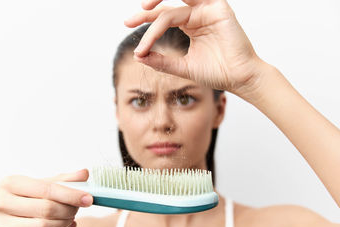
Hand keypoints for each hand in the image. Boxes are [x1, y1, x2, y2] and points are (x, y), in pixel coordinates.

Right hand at [0, 169, 92, 226]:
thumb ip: (61, 180)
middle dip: (68, 209)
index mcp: (11, 182)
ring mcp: (1, 222)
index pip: (47, 188)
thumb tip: (84, 173)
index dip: (70, 194)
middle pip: (47, 208)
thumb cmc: (19, 204)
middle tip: (78, 208)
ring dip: (64, 222)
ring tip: (71, 218)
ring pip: (44, 225)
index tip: (88, 197)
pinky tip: (65, 226)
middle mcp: (2, 201)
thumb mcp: (37, 188)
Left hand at [124, 0, 266, 98]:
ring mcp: (208, 9)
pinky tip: (162, 8)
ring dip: (160, 0)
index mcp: (190, 25)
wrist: (239, 79)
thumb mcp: (182, 67)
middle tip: (129, 20)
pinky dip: (182, 0)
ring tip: (143, 9)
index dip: (145, 22)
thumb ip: (161, 61)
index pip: (162, 18)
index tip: (127, 26)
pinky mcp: (219, 7)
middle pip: (166, 7)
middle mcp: (197, 14)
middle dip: (146, 12)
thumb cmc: (216, 73)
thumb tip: (138, 55)